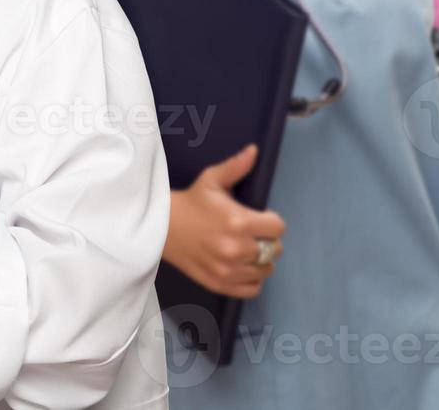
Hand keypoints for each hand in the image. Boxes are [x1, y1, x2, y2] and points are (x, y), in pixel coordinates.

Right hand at [164, 144, 286, 298]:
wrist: (160, 228)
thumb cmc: (190, 203)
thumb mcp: (211, 180)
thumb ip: (236, 167)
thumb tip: (255, 150)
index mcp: (239, 222)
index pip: (278, 228)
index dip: (270, 222)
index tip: (258, 219)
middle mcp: (237, 248)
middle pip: (274, 250)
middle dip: (265, 240)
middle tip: (248, 234)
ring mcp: (229, 269)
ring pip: (265, 270)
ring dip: (259, 260)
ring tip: (243, 250)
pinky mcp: (220, 284)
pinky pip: (253, 289)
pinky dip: (251, 279)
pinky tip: (240, 267)